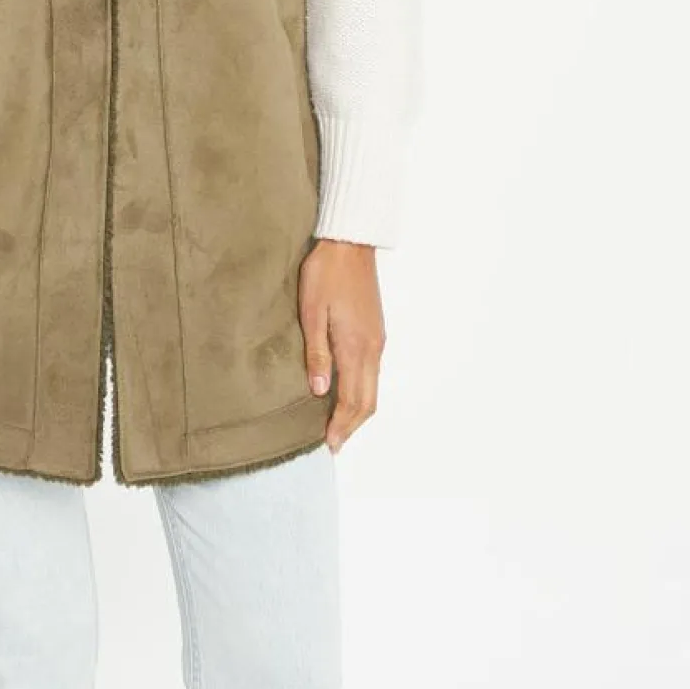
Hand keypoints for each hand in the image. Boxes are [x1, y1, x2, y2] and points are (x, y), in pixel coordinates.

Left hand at [299, 238, 385, 453]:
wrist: (350, 243)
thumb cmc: (326, 274)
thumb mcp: (312, 312)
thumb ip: (317, 353)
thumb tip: (319, 391)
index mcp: (356, 347)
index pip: (354, 400)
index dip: (342, 426)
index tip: (329, 444)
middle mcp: (372, 348)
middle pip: (368, 400)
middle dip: (352, 425)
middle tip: (334, 443)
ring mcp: (377, 339)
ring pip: (373, 387)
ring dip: (358, 410)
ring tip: (339, 424)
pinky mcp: (376, 330)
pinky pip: (373, 371)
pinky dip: (362, 390)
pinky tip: (346, 391)